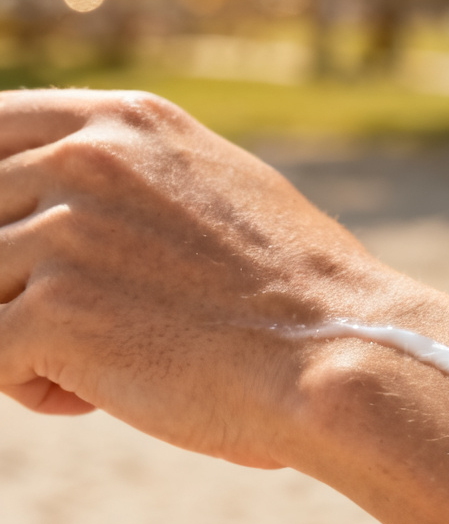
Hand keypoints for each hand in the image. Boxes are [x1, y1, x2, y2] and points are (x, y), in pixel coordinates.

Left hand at [0, 89, 387, 467]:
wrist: (341, 353)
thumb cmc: (300, 297)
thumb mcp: (223, 193)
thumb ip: (144, 179)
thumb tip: (78, 200)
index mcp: (127, 124)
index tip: (15, 250)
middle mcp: (86, 162)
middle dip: (10, 276)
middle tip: (80, 321)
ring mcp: (65, 235)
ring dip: (22, 333)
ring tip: (96, 367)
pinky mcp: (55, 313)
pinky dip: (26, 385)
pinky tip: (89, 398)